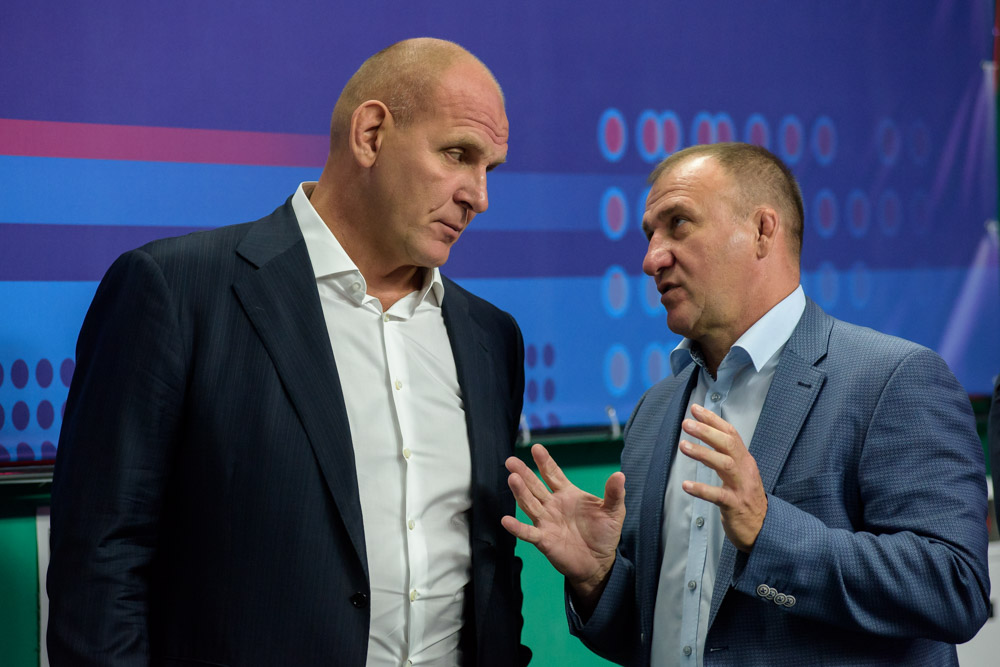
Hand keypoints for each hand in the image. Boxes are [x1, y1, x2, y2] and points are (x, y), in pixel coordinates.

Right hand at [501, 444, 625, 610]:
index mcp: (568, 494)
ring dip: (520, 493)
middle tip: (511, 461)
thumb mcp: (614, 512)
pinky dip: (517, 527)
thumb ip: (614, 494)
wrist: (600, 562)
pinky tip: (506, 520)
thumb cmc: (604, 534)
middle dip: (524, 473)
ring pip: (530, 504)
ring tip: (512, 479)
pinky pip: (528, 533)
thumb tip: (619, 475)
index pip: (553, 474)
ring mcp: (546, 522)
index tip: (536, 448)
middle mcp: (553, 505)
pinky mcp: (544, 540)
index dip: (544, 462)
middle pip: (535, 486)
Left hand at [679, 403, 766, 551]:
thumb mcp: (740, 473)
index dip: (713, 420)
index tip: (695, 409)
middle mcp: (745, 470)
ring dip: (702, 453)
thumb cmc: (746, 498)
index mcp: (745, 460)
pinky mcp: (734, 505)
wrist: (764, 528)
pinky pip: (717, 495)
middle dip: (707, 432)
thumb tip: (707, 435)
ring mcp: (741, 487)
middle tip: (687, 423)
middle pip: (728, 444)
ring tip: (683, 446)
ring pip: (724, 464)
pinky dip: (701, 489)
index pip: (731, 434)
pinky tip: (686, 485)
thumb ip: (727, 456)